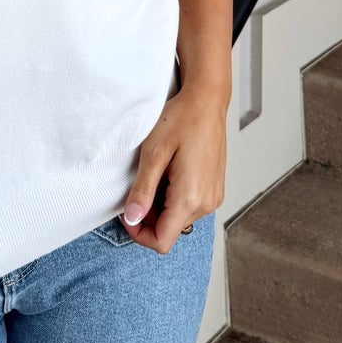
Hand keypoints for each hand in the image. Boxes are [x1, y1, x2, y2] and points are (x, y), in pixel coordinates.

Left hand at [119, 81, 227, 251]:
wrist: (206, 101)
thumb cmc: (183, 119)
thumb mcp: (153, 153)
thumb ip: (142, 190)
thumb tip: (131, 218)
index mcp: (191, 198)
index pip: (162, 241)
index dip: (139, 233)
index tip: (127, 213)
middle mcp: (207, 203)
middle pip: (169, 230)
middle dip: (148, 215)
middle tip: (139, 184)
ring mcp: (213, 197)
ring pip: (178, 218)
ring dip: (161, 204)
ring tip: (158, 172)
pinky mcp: (214, 189)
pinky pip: (189, 205)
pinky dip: (173, 196)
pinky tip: (170, 171)